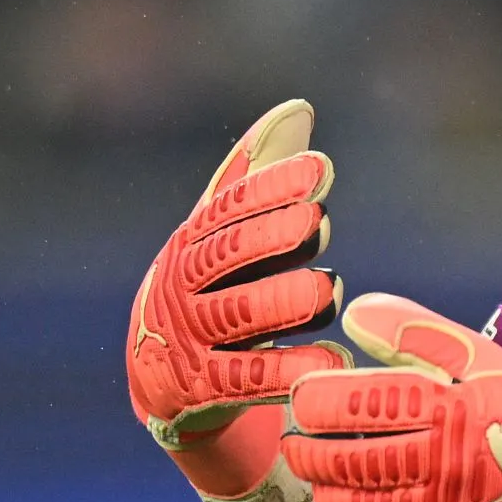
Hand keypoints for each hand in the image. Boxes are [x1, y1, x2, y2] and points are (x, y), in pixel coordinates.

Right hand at [126, 99, 348, 496]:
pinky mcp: (199, 391)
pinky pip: (247, 380)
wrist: (168, 389)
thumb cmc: (215, 294)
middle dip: (271, 236)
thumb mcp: (230, 237)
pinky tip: (333, 361)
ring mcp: (188, 339)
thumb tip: (299, 109)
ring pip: (237, 315)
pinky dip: (290, 370)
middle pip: (226, 256)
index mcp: (192, 241)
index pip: (229, 207)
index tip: (320, 170)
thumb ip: (261, 177)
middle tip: (317, 222)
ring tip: (326, 290)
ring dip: (283, 301)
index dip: (273, 186)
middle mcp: (182, 285)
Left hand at [283, 294, 501, 501]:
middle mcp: (447, 463)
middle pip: (356, 463)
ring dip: (334, 497)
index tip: (301, 401)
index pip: (364, 406)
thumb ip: (415, 334)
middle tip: (296, 449)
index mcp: (450, 409)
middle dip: (312, 456)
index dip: (320, 404)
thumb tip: (353, 313)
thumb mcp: (478, 358)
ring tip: (323, 485)